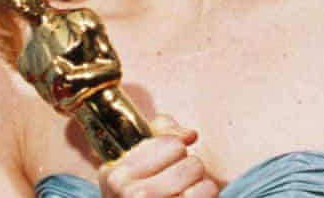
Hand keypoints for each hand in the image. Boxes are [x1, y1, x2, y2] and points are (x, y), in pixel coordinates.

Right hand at [98, 115, 218, 197]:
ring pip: (205, 183)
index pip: (173, 144)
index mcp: (116, 173)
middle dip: (189, 171)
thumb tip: (190, 136)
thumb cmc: (138, 193)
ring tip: (183, 195)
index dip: (174, 152)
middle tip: (175, 184)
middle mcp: (131, 194)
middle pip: (192, 163)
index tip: (161, 167)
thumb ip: (162, 131)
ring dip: (200, 188)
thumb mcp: (138, 159)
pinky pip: (207, 195)